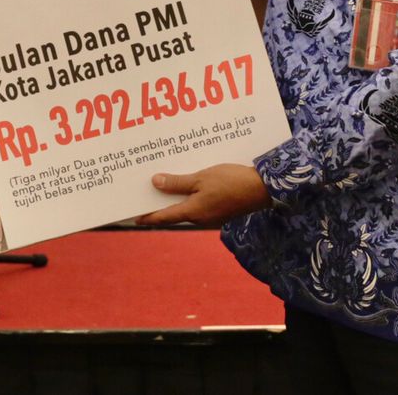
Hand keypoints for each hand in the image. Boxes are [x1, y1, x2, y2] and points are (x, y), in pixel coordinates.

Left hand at [134, 163, 269, 226]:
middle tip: (145, 195)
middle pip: (174, 212)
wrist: (263, 188)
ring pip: (187, 207)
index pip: (164, 217)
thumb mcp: (201, 178)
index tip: (134, 217)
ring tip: (163, 185)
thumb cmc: (231, 182)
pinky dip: (190, 195)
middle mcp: (200, 218)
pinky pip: (199, 203)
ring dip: (176, 198)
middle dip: (160, 204)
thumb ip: (177, 182)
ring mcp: (211, 215)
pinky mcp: (220, 210)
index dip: (148, 217)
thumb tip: (155, 182)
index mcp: (193, 212)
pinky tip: (187, 182)